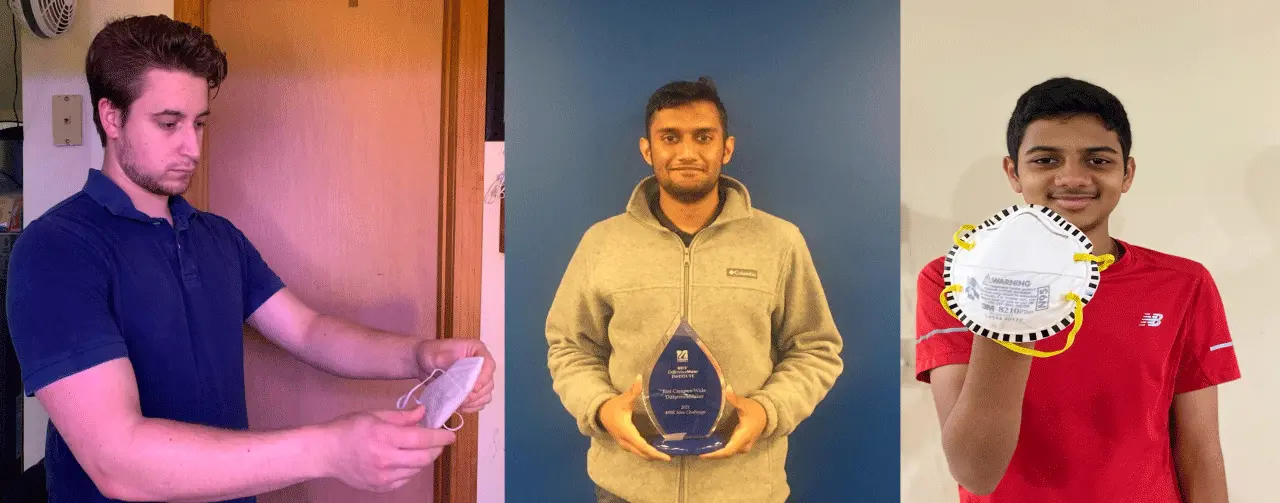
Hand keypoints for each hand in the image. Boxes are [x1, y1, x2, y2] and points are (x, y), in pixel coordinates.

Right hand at [319, 405, 456, 491]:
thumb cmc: (347, 430)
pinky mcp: (380, 487)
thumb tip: (423, 413)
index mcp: (384, 437)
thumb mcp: (375, 415)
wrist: (325, 452)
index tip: (450, 434)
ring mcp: (382, 476)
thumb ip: (402, 417)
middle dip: (436, 448)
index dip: (440, 437)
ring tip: (420, 448)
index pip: (422, 439)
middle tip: (438, 440)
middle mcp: (385, 459)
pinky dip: (411, 469)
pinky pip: (405, 479)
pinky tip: (405, 459)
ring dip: (424, 458)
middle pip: (424, 458)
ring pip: (417, 469)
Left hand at [416, 339, 495, 412]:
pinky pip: (479, 402)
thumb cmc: (431, 354)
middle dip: (477, 394)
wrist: (422, 363)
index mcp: (477, 351)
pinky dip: (471, 407)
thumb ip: (452, 362)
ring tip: (460, 403)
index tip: (474, 387)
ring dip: (475, 402)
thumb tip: (465, 374)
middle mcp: (481, 365)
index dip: (484, 377)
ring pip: (486, 394)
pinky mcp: (472, 391)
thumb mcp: (439, 354)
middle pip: (489, 383)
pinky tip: (460, 406)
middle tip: (463, 398)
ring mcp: (478, 379)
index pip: (489, 365)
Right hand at [598, 376, 670, 461]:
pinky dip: (646, 453)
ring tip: (665, 455)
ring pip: (639, 454)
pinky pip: (637, 451)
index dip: (654, 452)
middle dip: (656, 456)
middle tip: (670, 457)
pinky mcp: (625, 444)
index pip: (642, 445)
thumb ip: (633, 390)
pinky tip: (656, 450)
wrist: (600, 414)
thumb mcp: (624, 399)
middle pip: (642, 453)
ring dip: (651, 456)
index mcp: (626, 431)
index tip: (666, 456)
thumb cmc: (613, 407)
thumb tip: (640, 377)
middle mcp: (625, 441)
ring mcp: (624, 444)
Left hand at [699, 387, 765, 459]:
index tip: (703, 455)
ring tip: (700, 448)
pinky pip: (729, 450)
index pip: (729, 450)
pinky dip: (719, 450)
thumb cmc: (755, 411)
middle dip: (712, 454)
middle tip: (697, 451)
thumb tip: (726, 388)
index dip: (715, 454)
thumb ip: (734, 399)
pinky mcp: (741, 446)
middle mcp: (743, 445)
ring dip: (715, 452)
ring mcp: (743, 447)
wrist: (766, 416)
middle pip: (726, 454)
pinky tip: (709, 446)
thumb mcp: (745, 404)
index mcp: (744, 436)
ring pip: (728, 453)